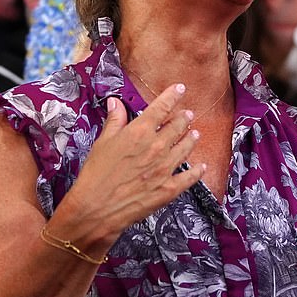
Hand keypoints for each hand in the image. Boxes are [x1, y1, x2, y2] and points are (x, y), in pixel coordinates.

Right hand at [57, 82, 205, 251]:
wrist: (96, 208)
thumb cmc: (95, 174)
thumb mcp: (102, 143)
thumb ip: (114, 121)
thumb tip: (115, 102)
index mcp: (139, 132)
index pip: (161, 108)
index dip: (172, 96)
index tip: (179, 88)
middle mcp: (156, 147)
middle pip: (177, 127)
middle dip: (184, 118)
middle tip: (188, 113)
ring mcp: (165, 169)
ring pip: (185, 148)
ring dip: (191, 139)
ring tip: (195, 133)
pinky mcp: (169, 189)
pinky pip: (189, 177)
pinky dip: (197, 171)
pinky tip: (201, 166)